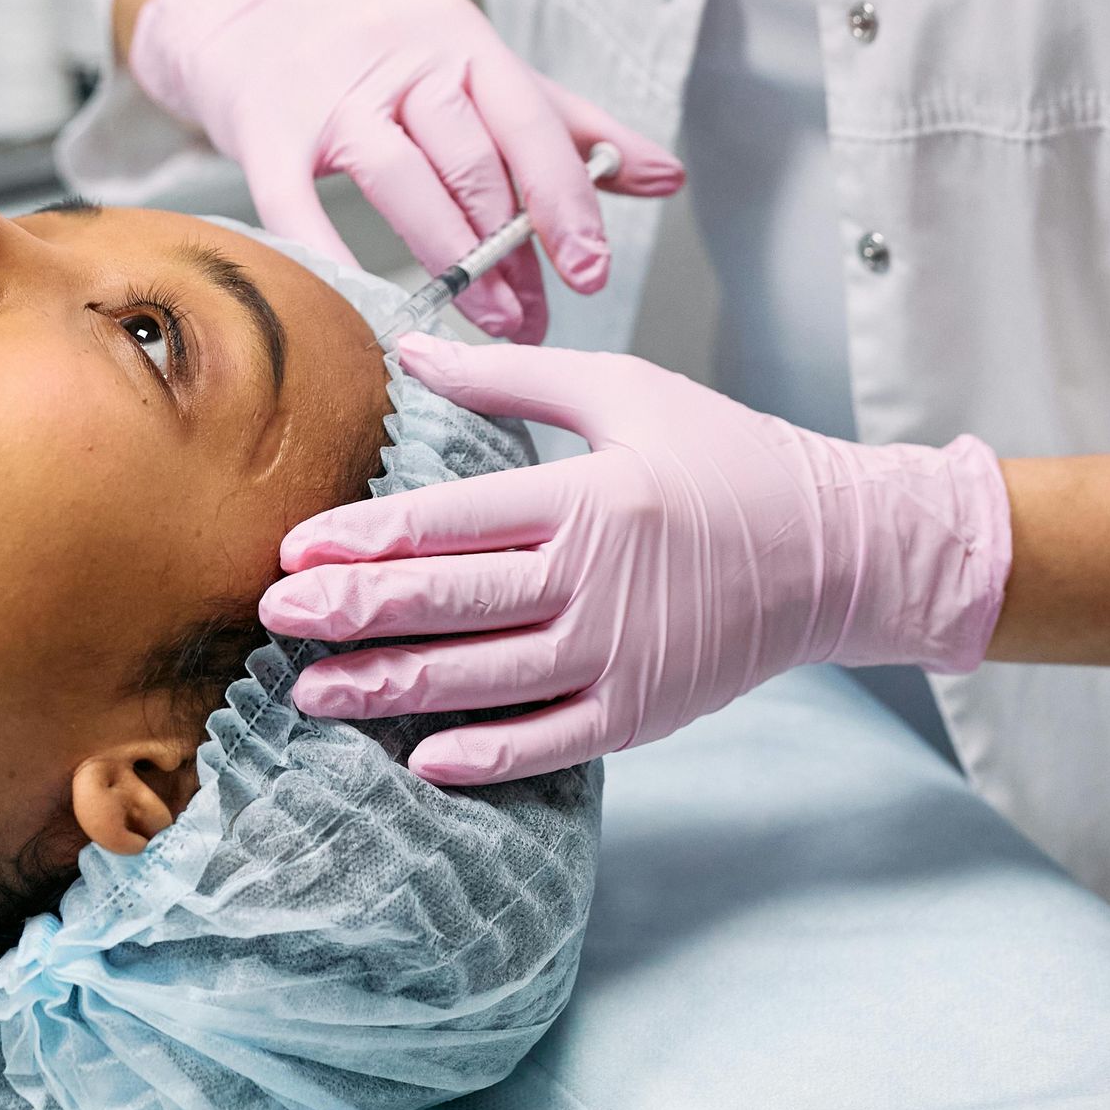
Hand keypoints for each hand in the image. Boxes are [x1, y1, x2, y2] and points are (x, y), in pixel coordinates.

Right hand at [129, 0, 680, 335]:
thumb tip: (666, 175)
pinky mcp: (267, 132)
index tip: (590, 269)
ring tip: (489, 320)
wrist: (255, 20)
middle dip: (509, 249)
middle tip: (535, 318)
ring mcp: (329, 93)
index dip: (563, 199)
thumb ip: (567, 127)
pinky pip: (301, 204)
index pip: (527, 120)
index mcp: (459, 38)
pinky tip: (373, 303)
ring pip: (400, 179)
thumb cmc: (383, 58)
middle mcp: (398, 55)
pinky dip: (337, 255)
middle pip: (468, 157)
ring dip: (451, 259)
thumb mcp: (478, 72)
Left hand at [258, 336, 1011, 781]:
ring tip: (315, 691)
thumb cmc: (726, 456)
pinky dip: (485, 756)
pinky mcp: (641, 711)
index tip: (293, 551)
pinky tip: (423, 759)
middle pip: (448, 602)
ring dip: (391, 688)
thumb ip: (510, 375)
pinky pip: (549, 743)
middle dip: (351, 613)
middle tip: (272, 620)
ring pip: (481, 680)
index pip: (449, 520)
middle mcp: (592, 582)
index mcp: (584, 497)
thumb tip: (412, 350)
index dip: (362, 538)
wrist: (837, 549)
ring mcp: (617, 657)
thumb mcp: (623, 390)